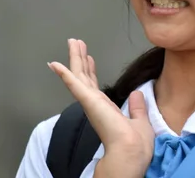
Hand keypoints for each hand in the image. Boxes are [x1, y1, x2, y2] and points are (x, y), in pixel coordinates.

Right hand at [48, 39, 153, 177]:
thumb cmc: (136, 144)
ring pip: (79, 75)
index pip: (95, 86)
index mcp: (106, 109)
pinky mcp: (89, 101)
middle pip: (84, 76)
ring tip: (73, 42)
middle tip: (76, 43)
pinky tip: (55, 64)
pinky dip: (64, 73)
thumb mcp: (140, 121)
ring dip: (75, 58)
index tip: (89, 58)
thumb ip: (137, 107)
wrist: (131, 152)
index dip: (91, 70)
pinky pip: (74, 84)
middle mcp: (95, 104)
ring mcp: (90, 102)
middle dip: (80, 58)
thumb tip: (137, 94)